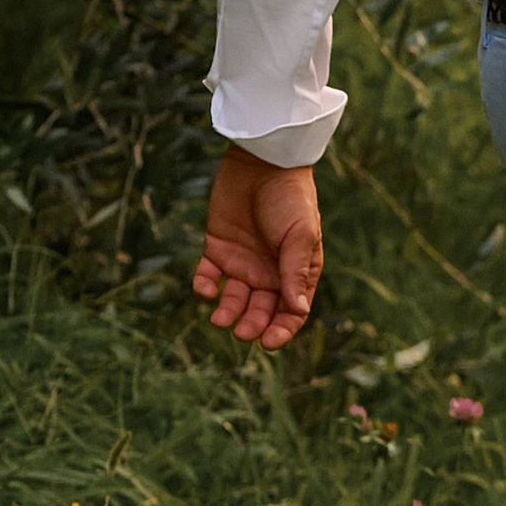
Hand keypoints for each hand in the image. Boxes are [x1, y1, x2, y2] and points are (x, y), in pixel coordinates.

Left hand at [191, 148, 324, 349]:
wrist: (263, 163)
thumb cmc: (291, 198)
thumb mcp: (300, 236)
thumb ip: (295, 272)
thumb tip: (296, 310)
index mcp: (296, 271)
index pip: (291, 311)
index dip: (282, 330)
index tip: (269, 341)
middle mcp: (269, 272)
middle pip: (261, 311)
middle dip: (252, 324)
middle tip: (242, 332)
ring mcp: (242, 261)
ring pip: (233, 299)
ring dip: (227, 313)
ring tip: (220, 320)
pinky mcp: (217, 249)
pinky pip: (208, 276)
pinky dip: (205, 287)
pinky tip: (207, 289)